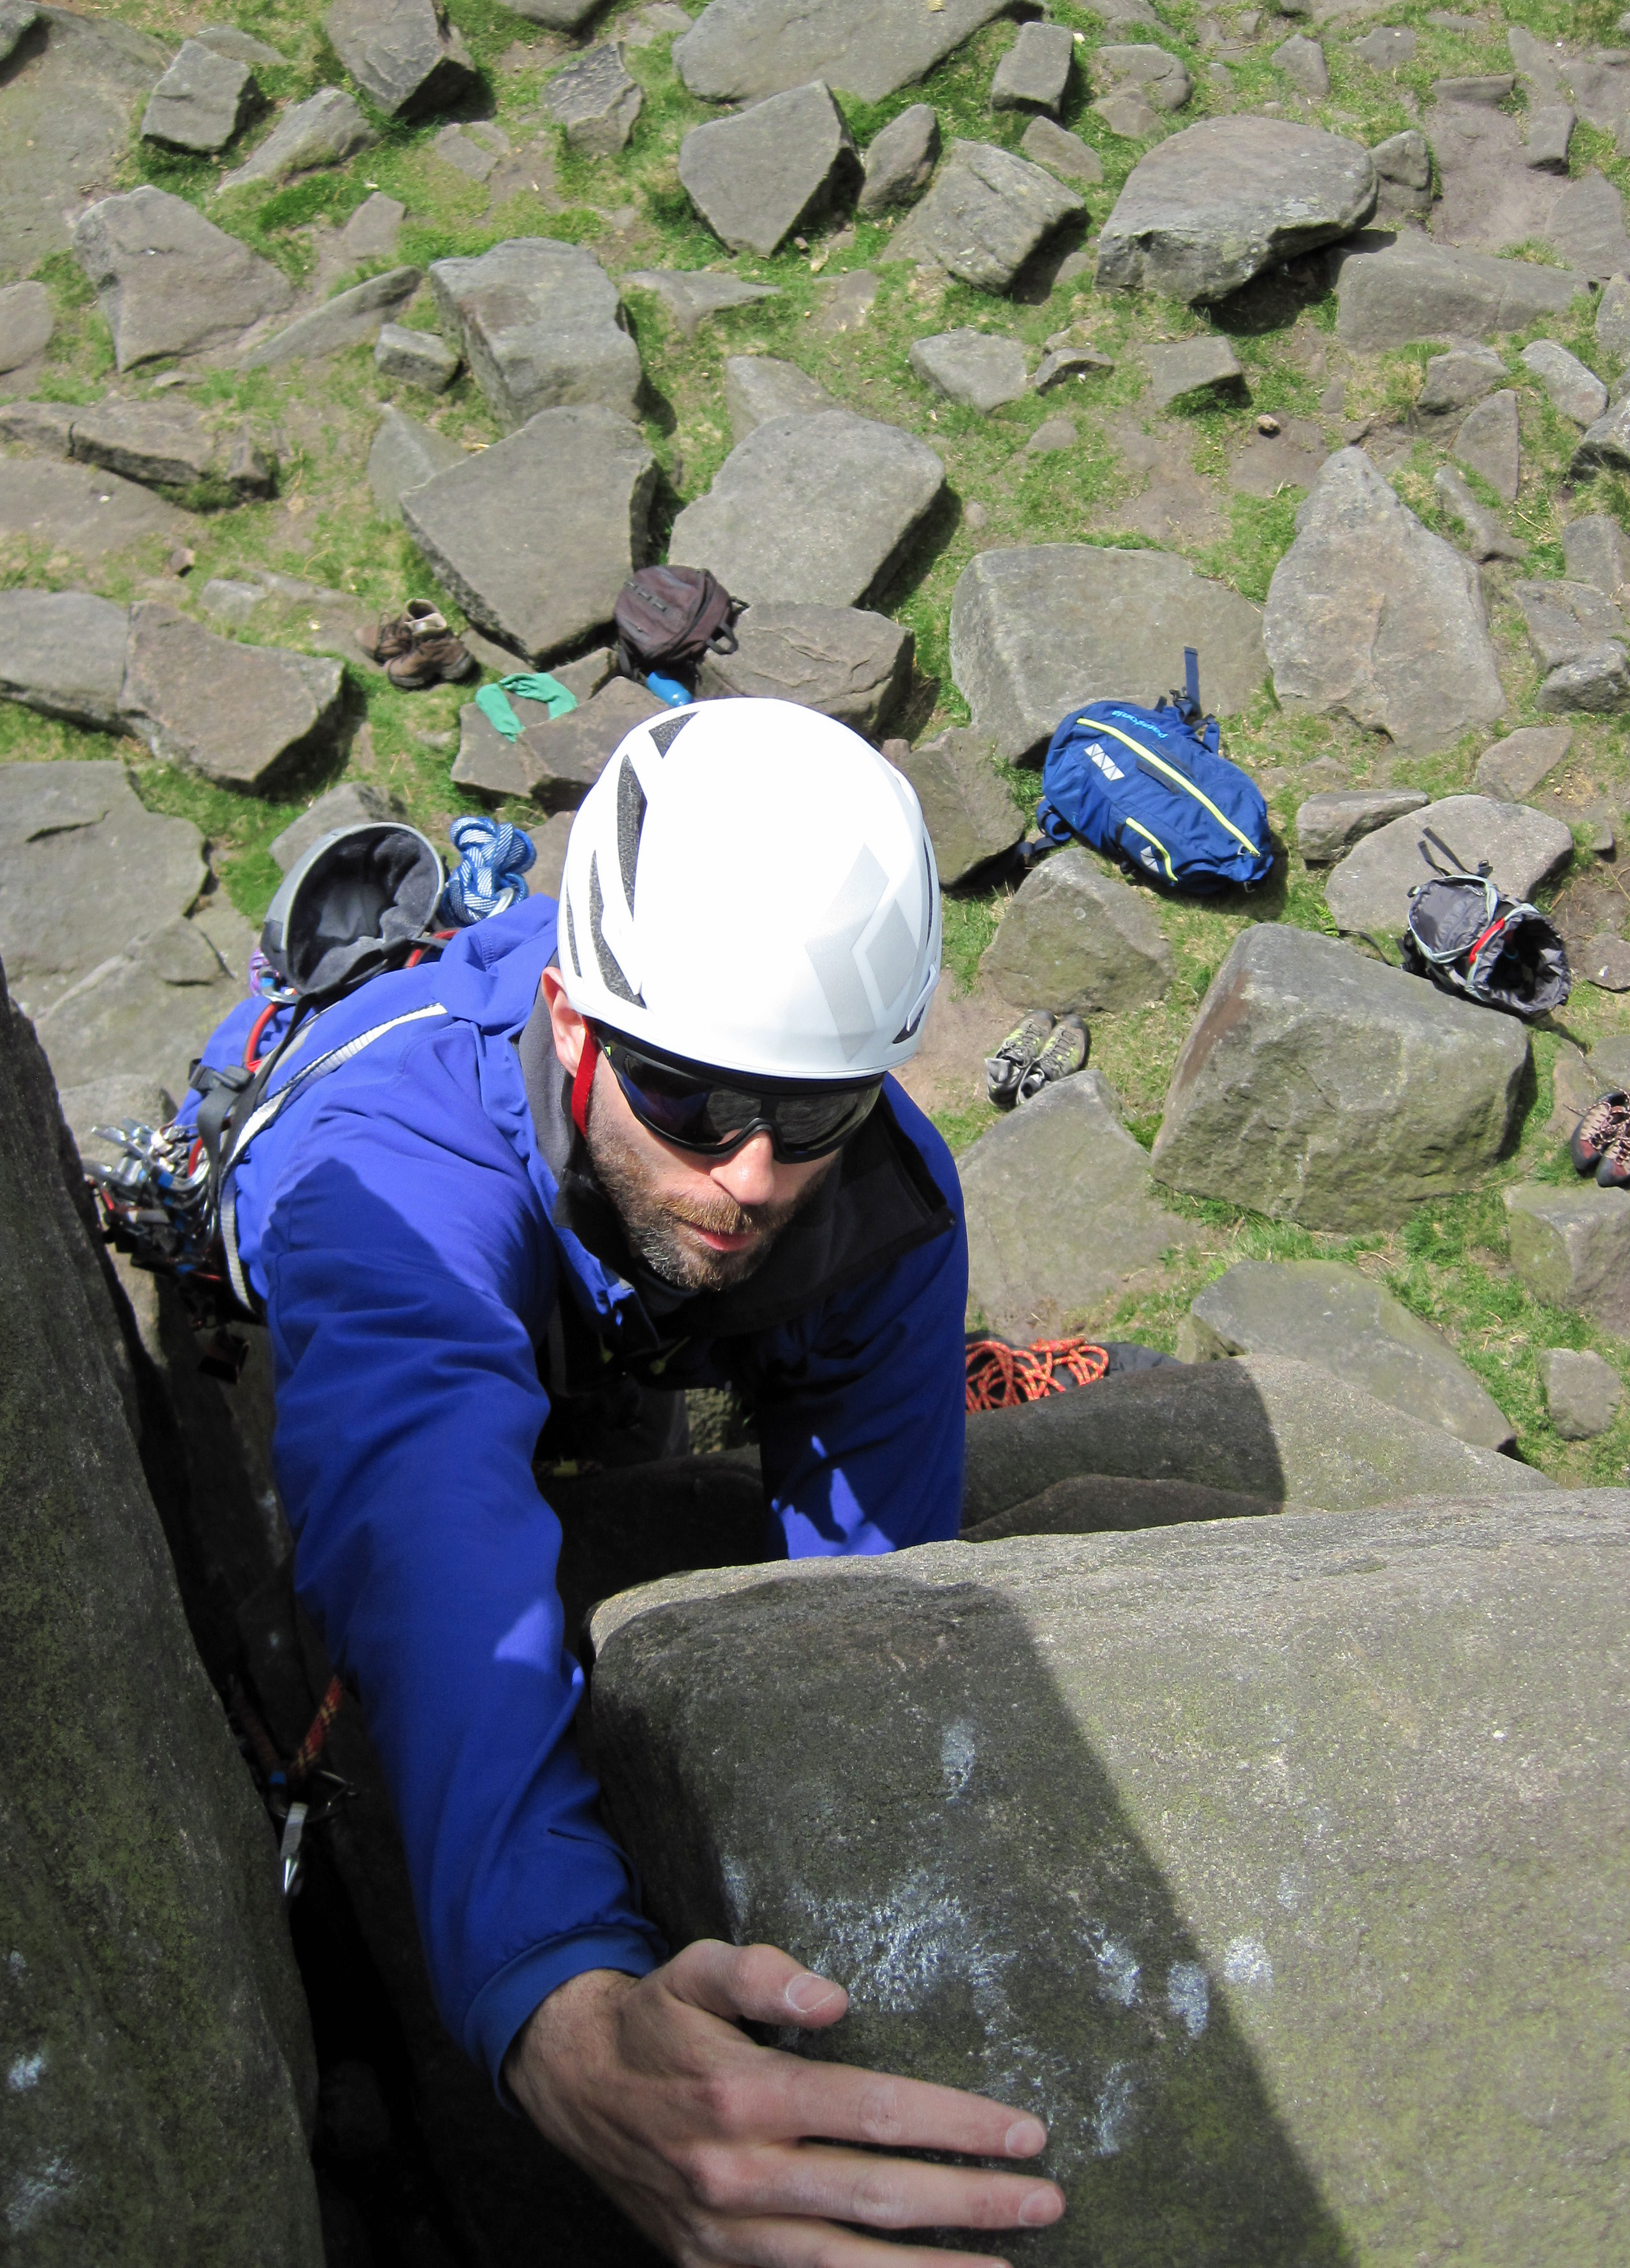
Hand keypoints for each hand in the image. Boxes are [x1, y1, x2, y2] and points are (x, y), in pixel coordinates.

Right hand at [506, 1940, 1064, 2267]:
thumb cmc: (654, 2020)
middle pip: (875, 2195)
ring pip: (844, 2264)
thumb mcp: (693, 1969)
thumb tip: (831, 1996)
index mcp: (744, 2094)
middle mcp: (738, 2173)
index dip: (954, 2123)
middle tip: (1047, 2198)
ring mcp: (724, 2234)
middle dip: (970, 2202)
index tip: (1025, 2130)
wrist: (572, 2087)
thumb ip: (759, 1971)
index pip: (872, 2111)